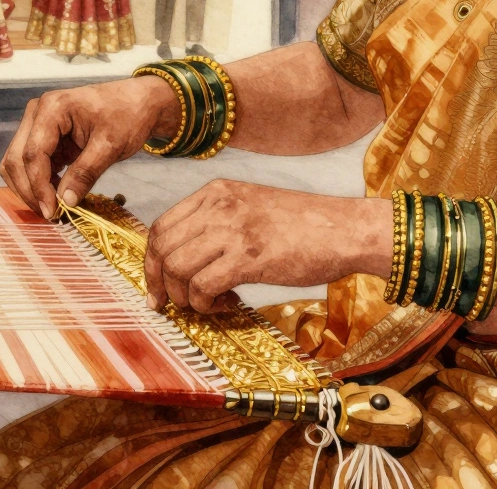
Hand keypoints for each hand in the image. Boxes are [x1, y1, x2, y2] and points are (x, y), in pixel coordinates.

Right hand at [0, 76, 181, 219]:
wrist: (138, 102)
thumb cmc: (128, 115)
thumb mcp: (111, 145)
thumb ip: (86, 172)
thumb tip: (65, 202)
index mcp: (52, 108)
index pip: (33, 153)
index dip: (38, 186)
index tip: (53, 211)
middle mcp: (37, 114)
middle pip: (16, 159)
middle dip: (30, 191)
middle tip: (51, 215)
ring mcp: (38, 125)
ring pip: (17, 164)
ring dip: (30, 189)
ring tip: (54, 209)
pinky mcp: (44, 138)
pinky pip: (31, 165)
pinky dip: (39, 184)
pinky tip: (57, 197)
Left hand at [144, 181, 386, 313]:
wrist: (345, 230)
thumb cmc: (302, 226)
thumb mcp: (250, 208)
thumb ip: (216, 223)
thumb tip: (182, 261)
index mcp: (215, 191)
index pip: (161, 227)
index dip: (152, 262)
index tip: (157, 287)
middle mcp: (218, 205)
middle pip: (162, 249)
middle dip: (160, 284)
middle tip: (174, 305)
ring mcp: (232, 229)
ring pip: (177, 269)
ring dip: (186, 297)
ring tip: (210, 302)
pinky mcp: (249, 256)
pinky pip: (203, 287)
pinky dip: (207, 304)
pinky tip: (229, 302)